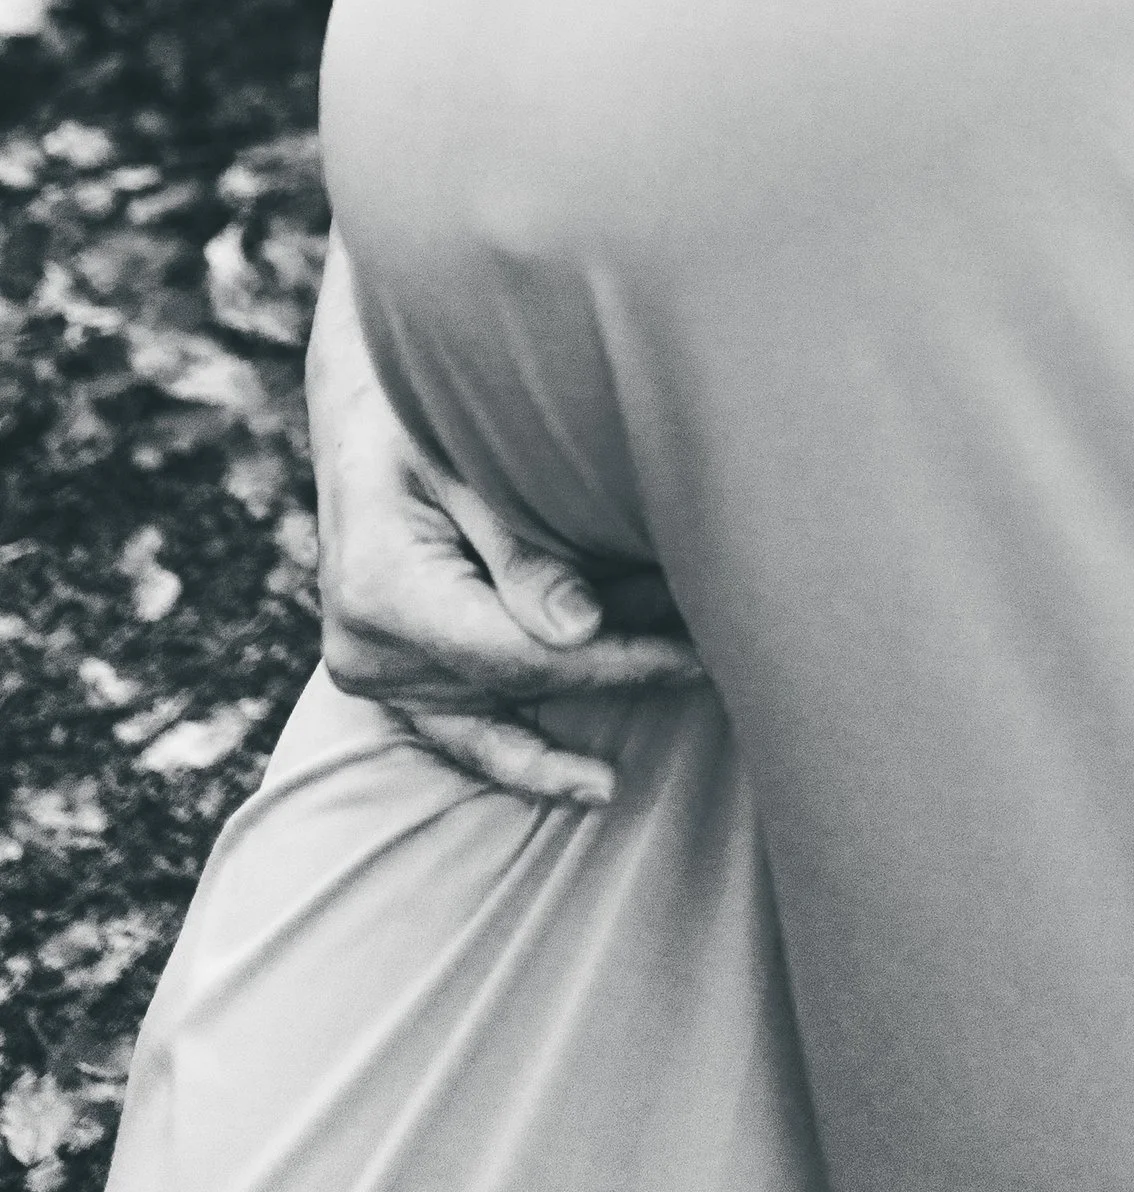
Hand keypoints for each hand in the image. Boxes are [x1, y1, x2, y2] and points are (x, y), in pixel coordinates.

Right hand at [309, 256, 704, 807]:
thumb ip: (523, 548)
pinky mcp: (397, 683)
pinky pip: (468, 736)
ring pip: (502, 718)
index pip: (519, 653)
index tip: (694, 654)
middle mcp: (369, 651)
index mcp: (381, 590)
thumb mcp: (470, 458)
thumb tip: (583, 631)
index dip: (613, 660)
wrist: (363, 409)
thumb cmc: (421, 411)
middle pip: (521, 686)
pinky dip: (530, 753)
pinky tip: (593, 782)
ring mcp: (377, 676)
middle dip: (618, 671)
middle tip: (713, 662)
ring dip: (593, 697)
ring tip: (682, 685)